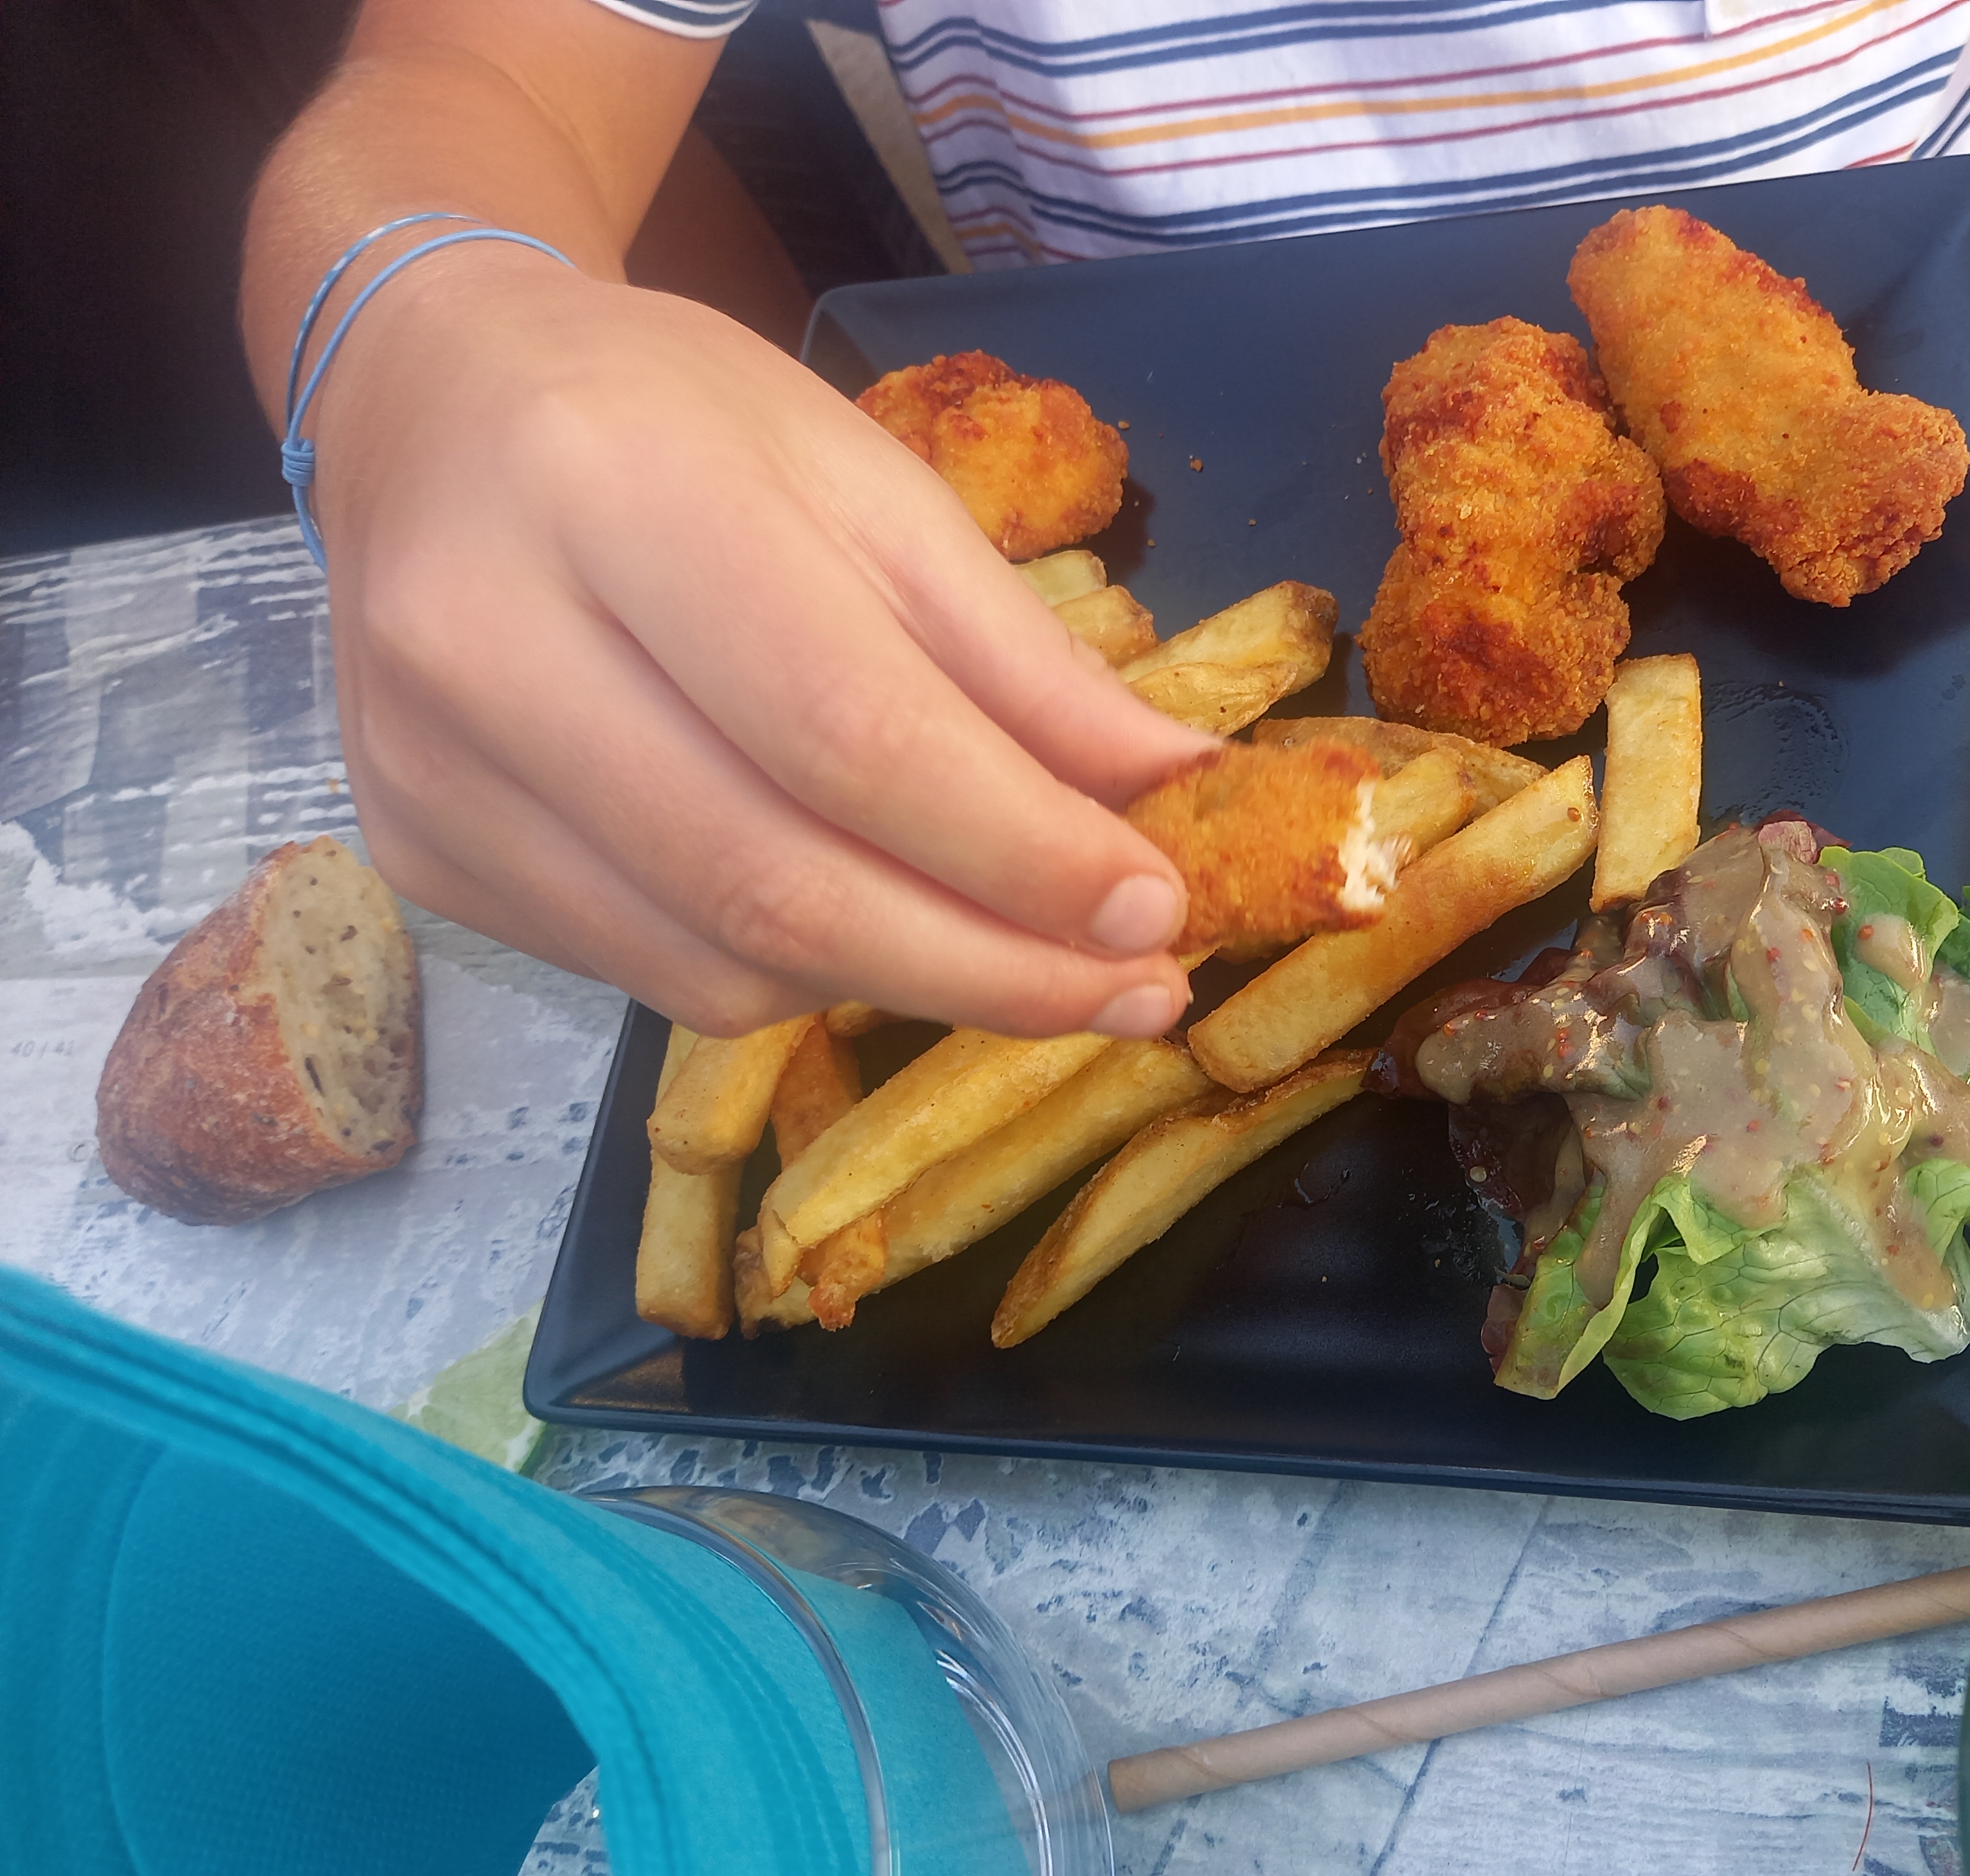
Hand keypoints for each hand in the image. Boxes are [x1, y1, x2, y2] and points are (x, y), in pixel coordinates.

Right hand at [301, 243, 1211, 1037]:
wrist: (430, 405)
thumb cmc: (674, 422)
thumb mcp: (871, 483)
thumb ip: (1016, 652)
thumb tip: (1172, 786)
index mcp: (615, 490)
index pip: (848, 733)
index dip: (1019, 850)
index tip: (1155, 911)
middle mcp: (486, 642)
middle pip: (778, 883)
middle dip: (989, 966)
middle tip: (1136, 995)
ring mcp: (429, 768)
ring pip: (719, 963)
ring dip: (909, 987)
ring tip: (1040, 972)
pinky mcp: (416, 852)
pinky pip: (654, 976)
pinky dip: (798, 979)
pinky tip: (881, 933)